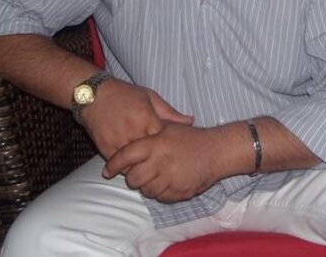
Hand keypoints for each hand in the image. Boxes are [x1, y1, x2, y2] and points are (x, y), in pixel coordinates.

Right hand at [81, 79, 192, 159]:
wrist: (93, 96)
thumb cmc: (125, 94)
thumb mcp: (150, 97)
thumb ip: (170, 112)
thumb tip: (191, 121)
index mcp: (146, 118)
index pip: (163, 141)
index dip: (169, 147)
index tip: (173, 150)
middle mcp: (132, 131)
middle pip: (150, 156)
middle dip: (157, 160)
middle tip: (165, 165)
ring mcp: (118, 141)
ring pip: (135, 164)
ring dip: (142, 167)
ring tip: (150, 169)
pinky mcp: (105, 148)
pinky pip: (119, 165)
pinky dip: (126, 167)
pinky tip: (133, 166)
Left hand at [102, 123, 226, 202]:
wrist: (217, 152)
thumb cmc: (191, 138)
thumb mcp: (169, 127)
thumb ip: (148, 131)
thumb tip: (126, 133)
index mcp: (156, 143)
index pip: (126, 156)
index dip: (114, 164)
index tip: (107, 171)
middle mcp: (161, 162)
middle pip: (133, 178)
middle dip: (132, 177)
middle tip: (137, 172)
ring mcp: (170, 178)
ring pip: (146, 190)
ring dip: (147, 185)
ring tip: (155, 175)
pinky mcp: (179, 192)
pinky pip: (160, 197)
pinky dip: (159, 192)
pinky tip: (166, 182)